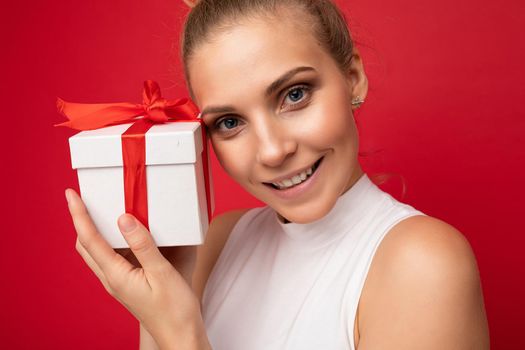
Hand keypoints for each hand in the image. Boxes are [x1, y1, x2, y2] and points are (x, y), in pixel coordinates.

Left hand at [65, 188, 209, 348]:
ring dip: (92, 230)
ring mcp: (118, 283)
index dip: (79, 215)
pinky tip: (123, 233)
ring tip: (99, 211)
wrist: (180, 334)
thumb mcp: (162, 272)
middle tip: (81, 200)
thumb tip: (124, 219)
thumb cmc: (174, 308)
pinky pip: (111, 258)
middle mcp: (112, 279)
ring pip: (96, 252)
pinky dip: (109, 241)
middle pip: (85, 246)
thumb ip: (142, 245)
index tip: (71, 195)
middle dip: (80, 221)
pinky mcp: (128, 283)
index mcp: (116, 275)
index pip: (90, 239)